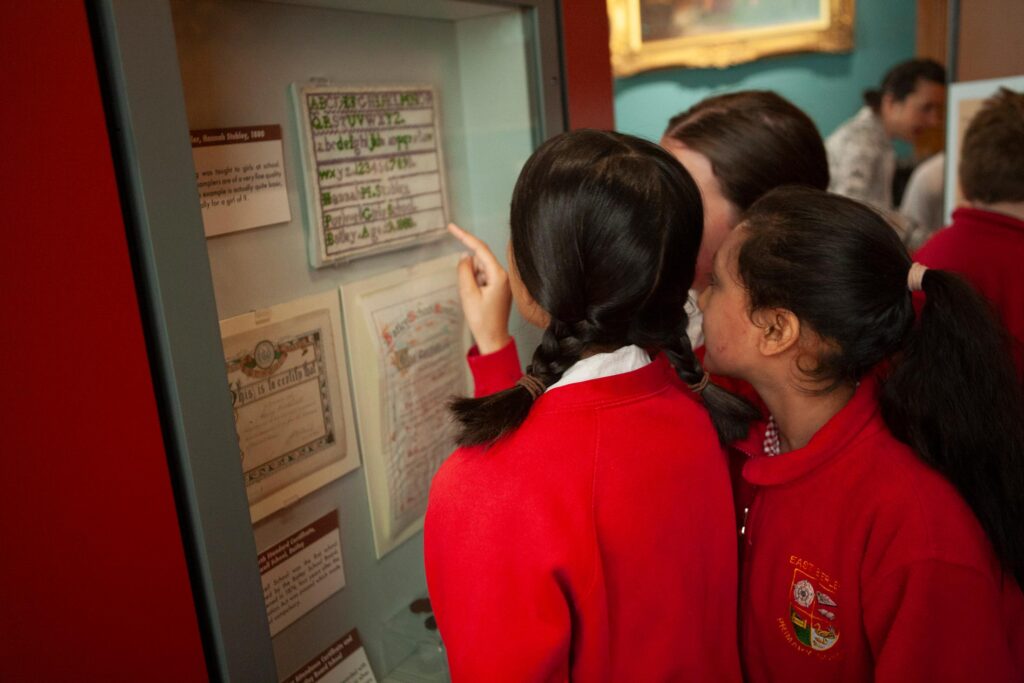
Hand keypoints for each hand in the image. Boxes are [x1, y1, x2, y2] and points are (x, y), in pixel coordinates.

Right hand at [449, 223, 512, 353]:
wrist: (493, 338)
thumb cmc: (482, 320)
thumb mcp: (468, 294)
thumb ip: (464, 271)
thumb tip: (464, 256)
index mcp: (498, 275)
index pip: (480, 249)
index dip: (464, 236)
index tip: (451, 227)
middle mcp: (502, 275)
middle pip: (478, 260)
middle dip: (468, 272)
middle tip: (469, 293)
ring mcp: (501, 280)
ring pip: (478, 269)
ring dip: (471, 280)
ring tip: (475, 300)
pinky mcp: (498, 286)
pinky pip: (482, 277)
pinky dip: (475, 284)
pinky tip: (478, 300)